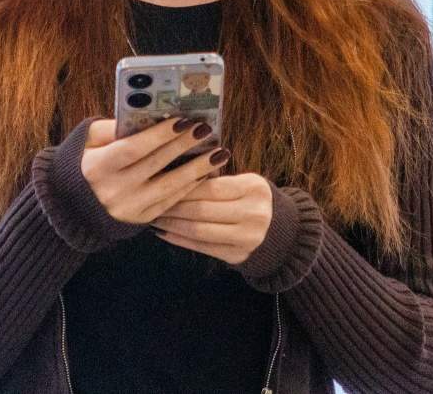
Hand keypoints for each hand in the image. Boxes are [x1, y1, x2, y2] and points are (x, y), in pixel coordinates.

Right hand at [81, 116, 230, 224]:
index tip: (182, 119)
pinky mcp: (139, 220)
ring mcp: (128, 208)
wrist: (70, 207)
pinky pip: (170, 202)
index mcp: (97, 167)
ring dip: (197, 169)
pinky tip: (205, 173)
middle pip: (155, 165)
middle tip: (205, 129)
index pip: (133, 149)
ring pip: (169, 187)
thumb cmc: (81, 163)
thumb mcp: (87, 140)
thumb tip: (146, 115)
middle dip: (183, 145)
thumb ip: (112, 127)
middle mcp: (113, 190)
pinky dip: (189, 187)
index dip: (159, 135)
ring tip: (218, 153)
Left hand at [150, 173, 273, 265]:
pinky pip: (202, 247)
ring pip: (199, 230)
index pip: (211, 187)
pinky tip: (164, 233)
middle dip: (172, 206)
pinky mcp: (237, 256)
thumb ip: (218, 182)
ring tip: (154, 217)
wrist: (282, 233)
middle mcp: (253, 214)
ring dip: (172, 224)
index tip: (161, 183)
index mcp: (253, 189)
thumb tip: (176, 176)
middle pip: (202, 210)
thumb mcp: (245, 184)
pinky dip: (180, 240)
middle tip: (150, 201)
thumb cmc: (253, 201)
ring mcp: (246, 238)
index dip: (183, 186)